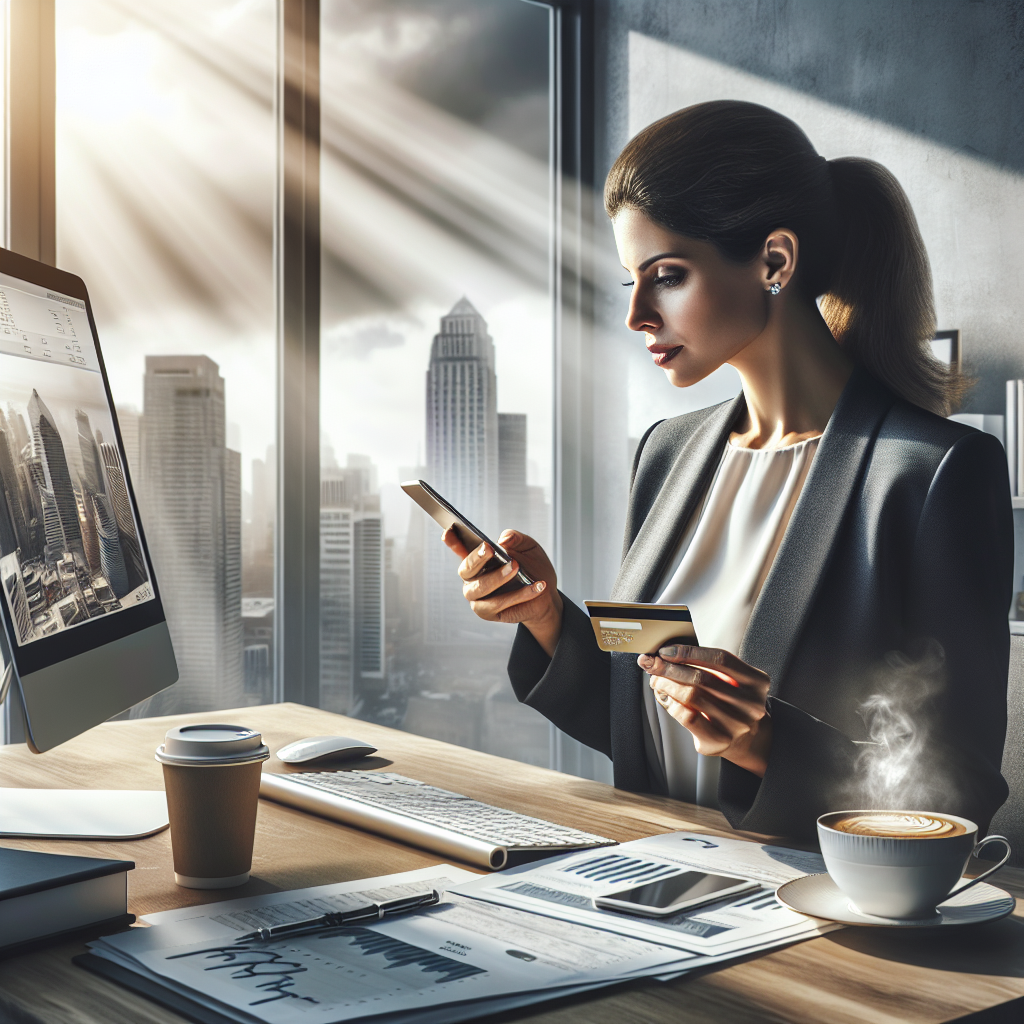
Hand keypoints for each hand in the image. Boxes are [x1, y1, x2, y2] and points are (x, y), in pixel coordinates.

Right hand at [442, 528, 562, 655]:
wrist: (546, 595)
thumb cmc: (533, 568)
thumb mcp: (528, 548)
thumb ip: (516, 538)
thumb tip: (503, 539)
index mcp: (479, 558)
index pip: (460, 548)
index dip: (452, 540)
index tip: (448, 530)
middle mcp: (473, 577)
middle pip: (466, 569)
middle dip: (476, 558)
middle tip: (489, 548)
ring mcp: (477, 596)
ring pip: (479, 588)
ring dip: (497, 577)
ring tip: (515, 567)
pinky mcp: (487, 612)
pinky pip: (497, 604)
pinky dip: (516, 595)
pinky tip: (534, 587)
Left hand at [638, 645, 772, 776]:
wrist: (749, 738)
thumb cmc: (733, 702)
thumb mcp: (733, 680)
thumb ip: (709, 667)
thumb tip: (667, 656)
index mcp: (756, 681)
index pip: (720, 659)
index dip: (690, 652)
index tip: (666, 651)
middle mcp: (750, 704)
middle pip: (702, 678)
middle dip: (670, 668)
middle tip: (652, 663)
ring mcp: (736, 724)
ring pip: (692, 696)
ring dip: (667, 684)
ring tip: (656, 679)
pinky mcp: (719, 740)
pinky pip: (688, 717)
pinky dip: (672, 703)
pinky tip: (666, 697)